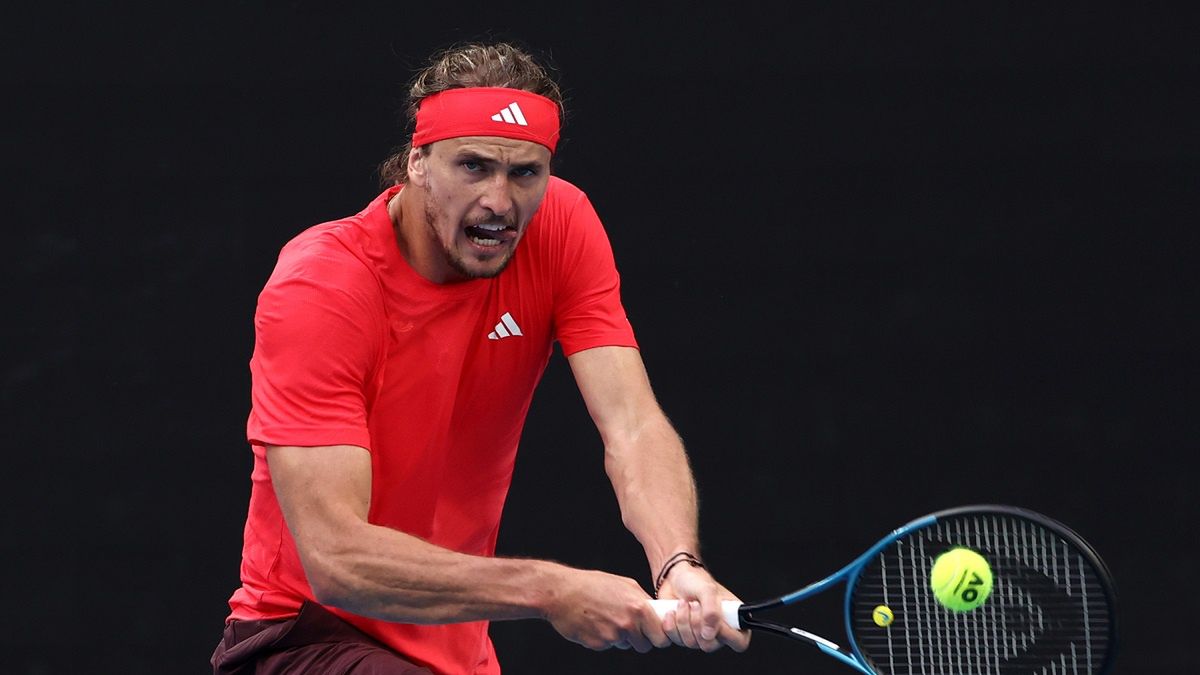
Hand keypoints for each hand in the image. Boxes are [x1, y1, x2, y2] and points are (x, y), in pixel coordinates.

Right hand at [543, 567, 670, 651]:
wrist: (560, 593)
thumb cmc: (590, 585)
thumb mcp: (623, 584)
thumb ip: (641, 599)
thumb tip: (654, 611)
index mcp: (638, 607)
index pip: (661, 634)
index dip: (659, 635)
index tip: (656, 633)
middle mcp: (628, 624)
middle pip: (645, 645)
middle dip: (640, 640)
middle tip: (630, 628)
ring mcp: (612, 636)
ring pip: (625, 644)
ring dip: (620, 637)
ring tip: (607, 618)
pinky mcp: (598, 645)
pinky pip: (608, 645)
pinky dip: (603, 638)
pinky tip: (595, 623)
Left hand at [656, 563, 750, 652]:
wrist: (675, 579)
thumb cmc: (696, 581)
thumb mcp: (707, 590)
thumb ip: (712, 611)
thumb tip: (709, 634)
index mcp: (732, 619)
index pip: (739, 641)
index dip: (727, 635)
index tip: (715, 621)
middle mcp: (717, 631)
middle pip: (709, 645)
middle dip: (697, 623)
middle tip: (695, 604)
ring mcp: (699, 635)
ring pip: (691, 643)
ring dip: (683, 620)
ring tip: (684, 603)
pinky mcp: (682, 636)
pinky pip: (676, 640)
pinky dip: (671, 625)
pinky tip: (672, 612)